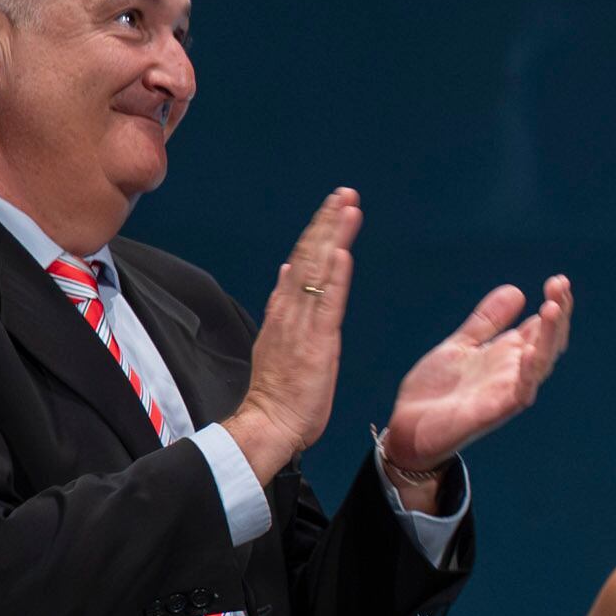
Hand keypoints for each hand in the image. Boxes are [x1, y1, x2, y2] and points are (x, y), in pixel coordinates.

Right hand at [218, 190, 358, 478]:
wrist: (268, 423)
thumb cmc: (279, 392)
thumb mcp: (279, 340)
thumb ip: (284, 305)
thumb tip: (287, 272)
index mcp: (284, 310)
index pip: (303, 261)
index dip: (318, 231)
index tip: (333, 206)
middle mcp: (291, 311)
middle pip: (310, 256)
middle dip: (328, 222)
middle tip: (345, 192)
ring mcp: (302, 325)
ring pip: (318, 271)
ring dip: (334, 237)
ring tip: (347, 207)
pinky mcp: (317, 343)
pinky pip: (326, 304)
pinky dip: (334, 277)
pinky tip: (342, 252)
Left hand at [380, 276, 573, 489]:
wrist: (408, 426)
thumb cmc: (436, 390)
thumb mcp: (460, 345)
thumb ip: (486, 321)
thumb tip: (516, 290)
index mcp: (506, 355)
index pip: (540, 328)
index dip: (554, 304)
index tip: (559, 280)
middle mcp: (512, 372)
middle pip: (547, 342)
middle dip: (558, 315)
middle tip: (560, 284)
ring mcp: (506, 391)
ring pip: (540, 363)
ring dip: (549, 336)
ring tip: (553, 307)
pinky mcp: (494, 411)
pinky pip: (520, 392)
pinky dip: (528, 372)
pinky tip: (531, 350)